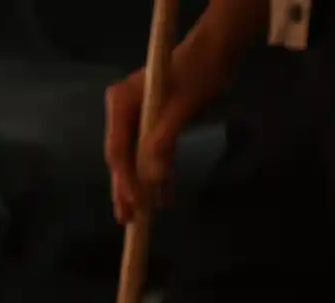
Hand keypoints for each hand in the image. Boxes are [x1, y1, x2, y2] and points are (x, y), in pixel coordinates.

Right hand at [104, 54, 219, 224]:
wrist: (217, 51)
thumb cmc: (198, 72)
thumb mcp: (182, 107)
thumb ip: (163, 142)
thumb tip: (150, 180)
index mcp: (121, 104)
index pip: (117, 150)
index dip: (124, 181)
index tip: (133, 206)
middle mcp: (123, 112)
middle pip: (121, 158)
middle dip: (127, 189)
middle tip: (128, 220)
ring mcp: (137, 118)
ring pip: (134, 159)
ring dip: (140, 186)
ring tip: (141, 217)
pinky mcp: (153, 123)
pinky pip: (150, 153)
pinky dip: (157, 173)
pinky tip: (163, 197)